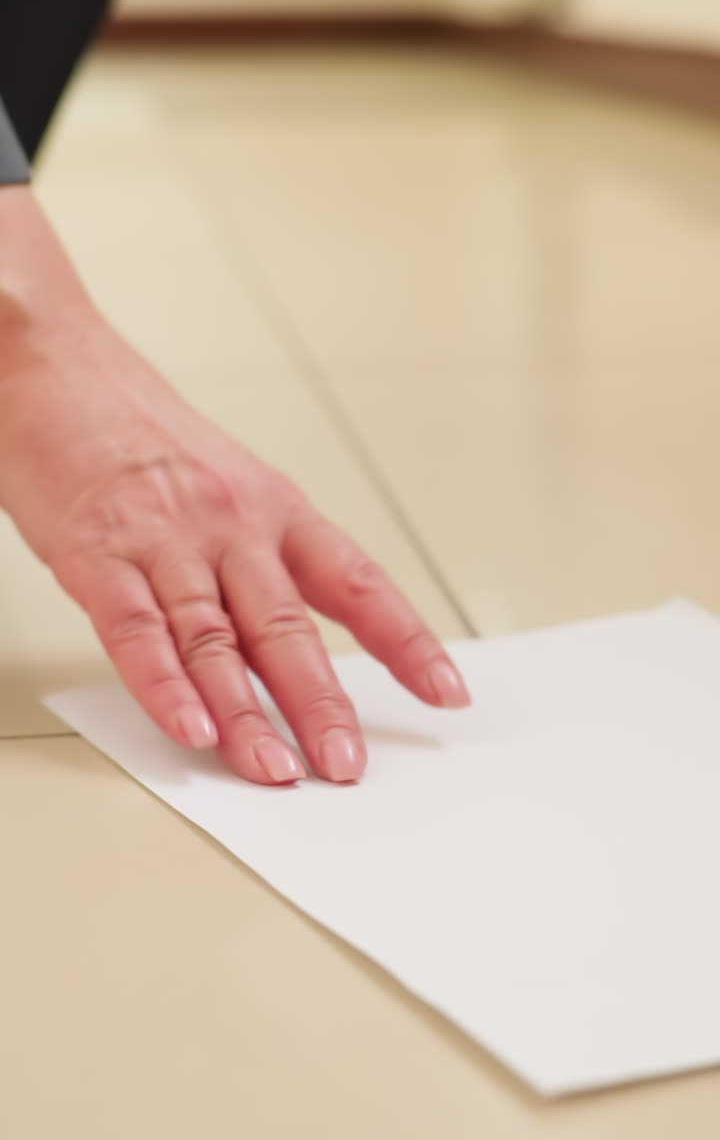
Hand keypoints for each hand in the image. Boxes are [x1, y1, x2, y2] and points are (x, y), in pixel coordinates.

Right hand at [2, 321, 470, 784]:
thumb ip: (266, 562)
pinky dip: (164, 685)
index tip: (445, 691)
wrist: (59, 369)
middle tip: (346, 766)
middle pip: (289, 626)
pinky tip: (190, 728)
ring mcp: (165, 541)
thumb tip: (300, 648)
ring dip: (247, 713)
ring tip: (274, 770)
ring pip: (216, 639)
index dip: (407, 640)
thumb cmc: (144, 435)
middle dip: (322, 703)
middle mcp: (232, 525)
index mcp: (275, 508)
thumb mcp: (233, 484)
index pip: (358, 582)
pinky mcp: (98, 556)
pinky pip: (137, 631)